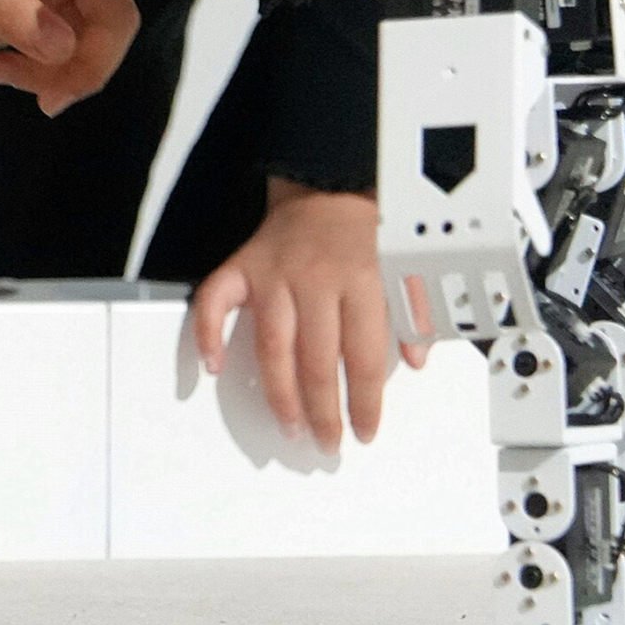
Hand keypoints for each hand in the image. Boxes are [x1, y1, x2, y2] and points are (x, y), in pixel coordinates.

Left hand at [0, 0, 214, 111]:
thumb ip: (6, 9)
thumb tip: (64, 48)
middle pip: (113, 18)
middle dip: (87, 67)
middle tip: (44, 103)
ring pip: (94, 42)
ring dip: (59, 75)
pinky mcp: (54, 9)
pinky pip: (70, 50)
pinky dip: (43, 72)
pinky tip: (1, 73)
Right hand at [190, 180, 420, 453]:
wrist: (326, 182)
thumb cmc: (367, 228)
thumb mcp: (404, 264)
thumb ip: (414, 312)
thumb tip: (416, 361)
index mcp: (362, 279)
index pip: (363, 356)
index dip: (365, 402)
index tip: (365, 431)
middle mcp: (315, 279)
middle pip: (316, 360)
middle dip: (322, 411)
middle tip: (326, 443)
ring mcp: (275, 273)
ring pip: (273, 345)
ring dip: (279, 393)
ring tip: (289, 426)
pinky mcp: (244, 264)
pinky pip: (216, 300)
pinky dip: (208, 333)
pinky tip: (212, 366)